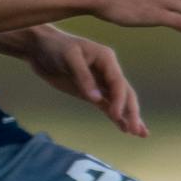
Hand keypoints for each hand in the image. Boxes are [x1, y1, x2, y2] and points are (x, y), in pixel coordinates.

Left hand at [25, 27, 145, 136]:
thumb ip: (82, 76)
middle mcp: (107, 71)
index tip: (115, 115)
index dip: (119, 100)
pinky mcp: (90, 92)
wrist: (39, 48)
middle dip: (131, 112)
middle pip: (124, 93)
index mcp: (106, 58)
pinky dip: (116, 117)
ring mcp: (99, 83)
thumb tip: (96, 98)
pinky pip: (106, 106)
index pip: (118, 82)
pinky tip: (124, 128)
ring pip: (119, 102)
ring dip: (129, 116)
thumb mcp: (68, 57)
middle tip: (136, 131)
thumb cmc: (54, 47)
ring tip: (141, 134)